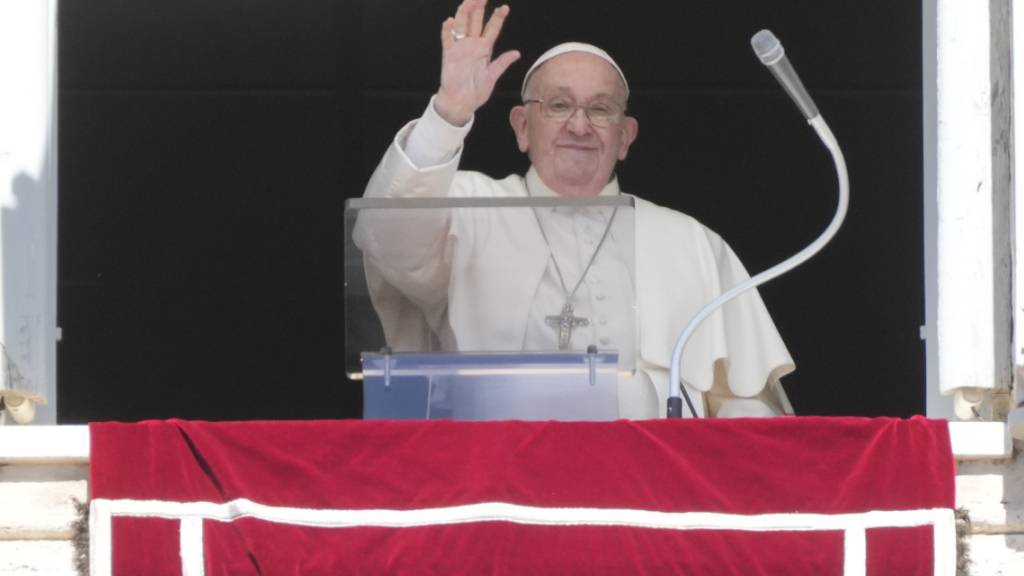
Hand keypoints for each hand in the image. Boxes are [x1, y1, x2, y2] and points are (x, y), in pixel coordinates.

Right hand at [435, 0, 519, 125]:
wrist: (461, 103)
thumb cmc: (476, 92)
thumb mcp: (492, 77)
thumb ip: (502, 63)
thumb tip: (516, 53)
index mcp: (484, 50)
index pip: (492, 29)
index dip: (498, 18)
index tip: (504, 8)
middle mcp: (472, 45)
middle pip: (475, 22)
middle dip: (479, 8)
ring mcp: (460, 48)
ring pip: (461, 26)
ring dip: (464, 13)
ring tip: (468, 2)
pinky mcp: (448, 55)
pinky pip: (447, 40)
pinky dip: (447, 31)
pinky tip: (449, 21)